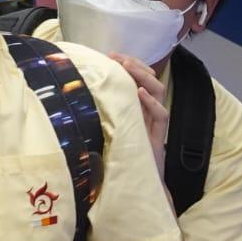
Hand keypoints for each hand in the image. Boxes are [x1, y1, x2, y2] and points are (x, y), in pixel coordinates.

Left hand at [111, 54, 168, 176]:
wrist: (138, 185)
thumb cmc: (120, 158)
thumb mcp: (107, 130)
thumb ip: (102, 113)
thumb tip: (79, 96)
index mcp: (137, 107)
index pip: (138, 78)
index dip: (128, 64)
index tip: (110, 55)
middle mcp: (148, 111)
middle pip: (150, 79)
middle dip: (135, 65)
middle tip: (118, 58)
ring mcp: (155, 123)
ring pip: (158, 91)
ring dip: (144, 77)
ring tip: (129, 68)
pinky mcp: (158, 137)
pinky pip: (162, 115)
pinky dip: (151, 103)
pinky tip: (139, 93)